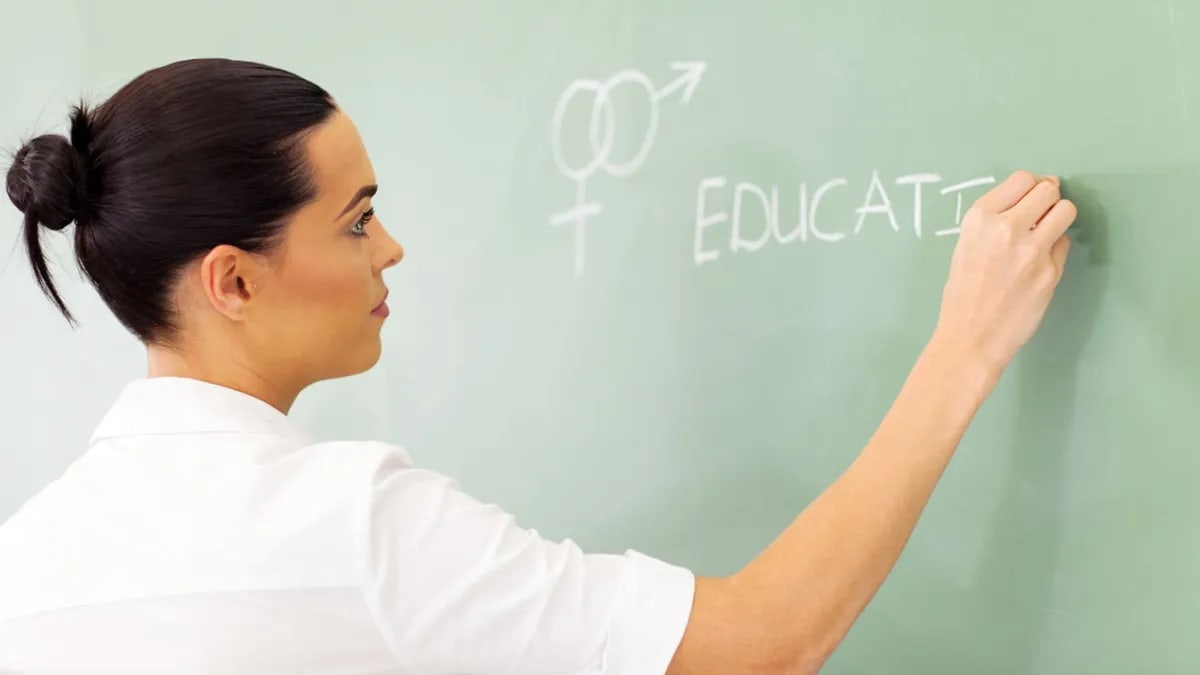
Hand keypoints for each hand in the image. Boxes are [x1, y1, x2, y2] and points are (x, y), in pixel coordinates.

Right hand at [934, 170, 1076, 376]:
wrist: (969, 337)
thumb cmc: (962, 294)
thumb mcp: (966, 247)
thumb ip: (994, 222)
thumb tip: (1030, 201)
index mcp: (980, 219)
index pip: (1022, 179)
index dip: (1032, 187)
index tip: (1032, 197)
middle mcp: (1006, 228)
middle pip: (1048, 190)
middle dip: (1049, 199)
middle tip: (1042, 215)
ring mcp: (1031, 250)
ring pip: (1066, 211)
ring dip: (1059, 218)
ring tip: (1047, 234)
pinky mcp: (1051, 272)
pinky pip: (1064, 245)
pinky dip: (1055, 250)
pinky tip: (1039, 265)